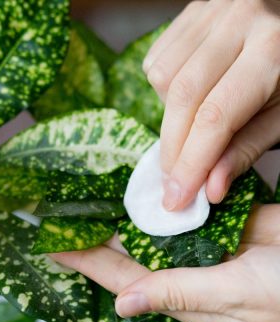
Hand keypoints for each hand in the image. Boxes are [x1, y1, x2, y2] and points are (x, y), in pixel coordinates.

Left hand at [51, 205, 279, 321]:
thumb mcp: (238, 298)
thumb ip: (180, 295)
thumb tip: (122, 304)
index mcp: (186, 298)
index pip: (120, 278)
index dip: (83, 261)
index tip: (46, 245)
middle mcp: (188, 273)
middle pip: (127, 251)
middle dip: (92, 235)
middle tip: (53, 214)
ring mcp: (208, 247)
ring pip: (152, 228)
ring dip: (121, 213)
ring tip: (84, 196)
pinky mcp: (229, 223)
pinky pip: (185, 210)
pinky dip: (162, 197)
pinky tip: (136, 184)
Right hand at [144, 0, 279, 209]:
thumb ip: (246, 149)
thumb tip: (208, 190)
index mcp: (273, 50)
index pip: (216, 116)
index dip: (192, 162)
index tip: (177, 198)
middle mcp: (241, 21)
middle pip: (183, 96)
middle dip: (173, 148)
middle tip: (172, 182)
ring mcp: (212, 10)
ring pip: (163, 76)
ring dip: (169, 115)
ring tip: (194, 126)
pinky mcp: (193, 10)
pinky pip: (158, 59)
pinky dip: (166, 88)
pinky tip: (191, 95)